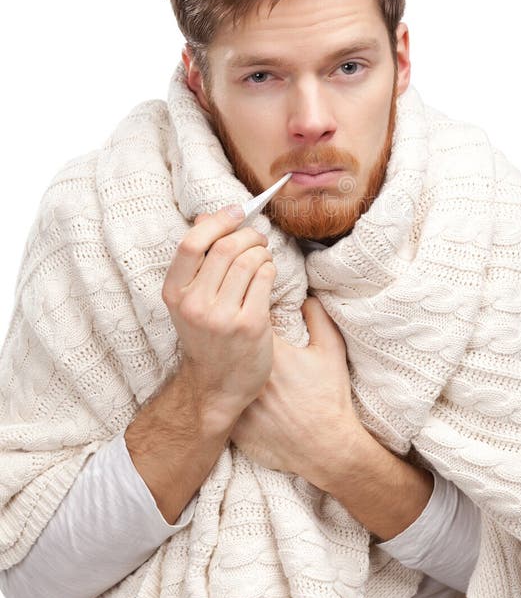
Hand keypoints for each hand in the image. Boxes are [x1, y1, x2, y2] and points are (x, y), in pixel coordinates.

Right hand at [161, 206, 275, 417]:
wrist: (216, 386)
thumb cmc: (206, 335)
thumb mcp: (190, 299)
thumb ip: (197, 259)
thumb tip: (208, 217)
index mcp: (174, 294)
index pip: (191, 245)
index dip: (217, 221)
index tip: (236, 211)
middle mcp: (195, 305)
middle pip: (226, 248)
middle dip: (248, 235)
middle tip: (257, 238)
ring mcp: (223, 317)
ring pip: (249, 261)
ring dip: (262, 251)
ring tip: (262, 257)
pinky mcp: (250, 325)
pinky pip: (265, 278)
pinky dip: (270, 269)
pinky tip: (267, 275)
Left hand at [229, 296, 360, 481]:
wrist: (327, 447)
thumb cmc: (330, 397)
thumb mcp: (331, 351)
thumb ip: (318, 317)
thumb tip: (305, 298)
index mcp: (272, 353)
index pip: (248, 323)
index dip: (249, 319)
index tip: (253, 318)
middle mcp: (250, 376)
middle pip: (232, 349)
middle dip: (236, 344)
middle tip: (244, 344)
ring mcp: (241, 403)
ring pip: (224, 378)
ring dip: (229, 372)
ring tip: (237, 369)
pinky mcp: (235, 426)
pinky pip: (224, 405)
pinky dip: (230, 399)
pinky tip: (237, 396)